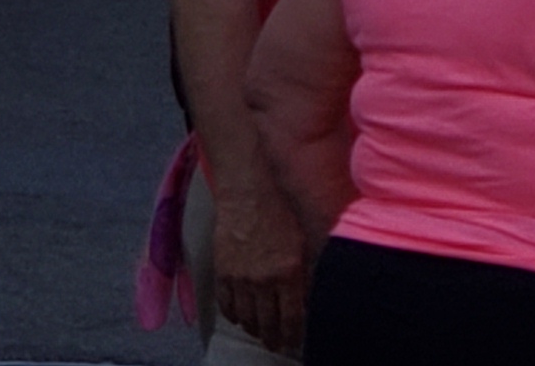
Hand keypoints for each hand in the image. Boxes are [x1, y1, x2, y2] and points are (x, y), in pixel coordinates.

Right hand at [209, 174, 310, 355]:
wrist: (248, 190)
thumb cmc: (281, 209)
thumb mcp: (305, 238)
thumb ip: (308, 269)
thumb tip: (313, 294)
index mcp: (288, 272)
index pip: (292, 319)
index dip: (293, 336)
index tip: (294, 343)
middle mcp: (263, 280)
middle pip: (267, 324)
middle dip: (273, 339)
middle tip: (276, 345)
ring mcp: (240, 277)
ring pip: (245, 318)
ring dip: (253, 329)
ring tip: (259, 333)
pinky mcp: (222, 270)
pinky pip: (225, 303)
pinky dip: (232, 315)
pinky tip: (238, 317)